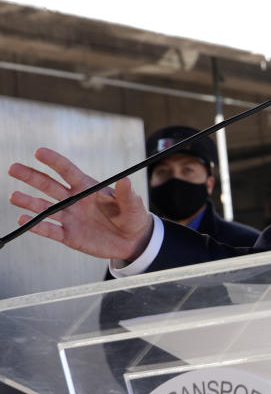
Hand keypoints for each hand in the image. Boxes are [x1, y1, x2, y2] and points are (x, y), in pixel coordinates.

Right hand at [8, 147, 152, 260]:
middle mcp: (75, 200)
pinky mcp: (69, 235)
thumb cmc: (133, 217)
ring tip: (14, 196)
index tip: (39, 152)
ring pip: (46, 208)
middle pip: (50, 186)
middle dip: (32, 177)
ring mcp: (70, 217)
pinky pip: (50, 230)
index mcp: (88, 188)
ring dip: (29, 202)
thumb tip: (125, 180)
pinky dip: (37, 226)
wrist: (133, 241)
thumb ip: (127, 194)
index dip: (54, 161)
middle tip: (13, 168)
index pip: (68, 171)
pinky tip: (23, 220)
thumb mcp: (134, 205)